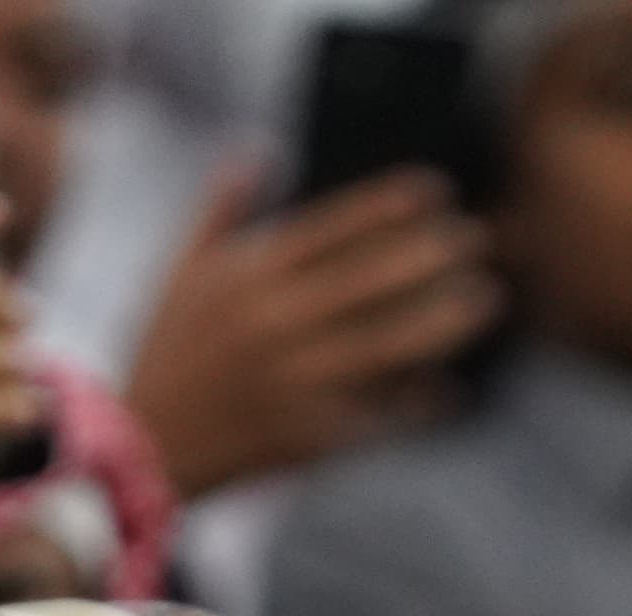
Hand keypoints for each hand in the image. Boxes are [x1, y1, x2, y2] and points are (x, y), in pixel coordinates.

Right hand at [118, 165, 498, 498]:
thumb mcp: (178, 273)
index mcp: (245, 278)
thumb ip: (220, 210)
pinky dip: (417, 403)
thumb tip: (257, 149)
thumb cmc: (167, 354)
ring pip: (387, 346)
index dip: (388, 207)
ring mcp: (294, 383)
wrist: (145, 448)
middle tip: (478, 240)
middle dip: (432, 256)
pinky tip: (448, 388)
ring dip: (444, 321)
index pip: (329, 228)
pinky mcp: (309, 437)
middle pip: (370, 281)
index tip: (438, 191)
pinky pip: (379, 414)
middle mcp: (272, 325)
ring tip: (486, 301)